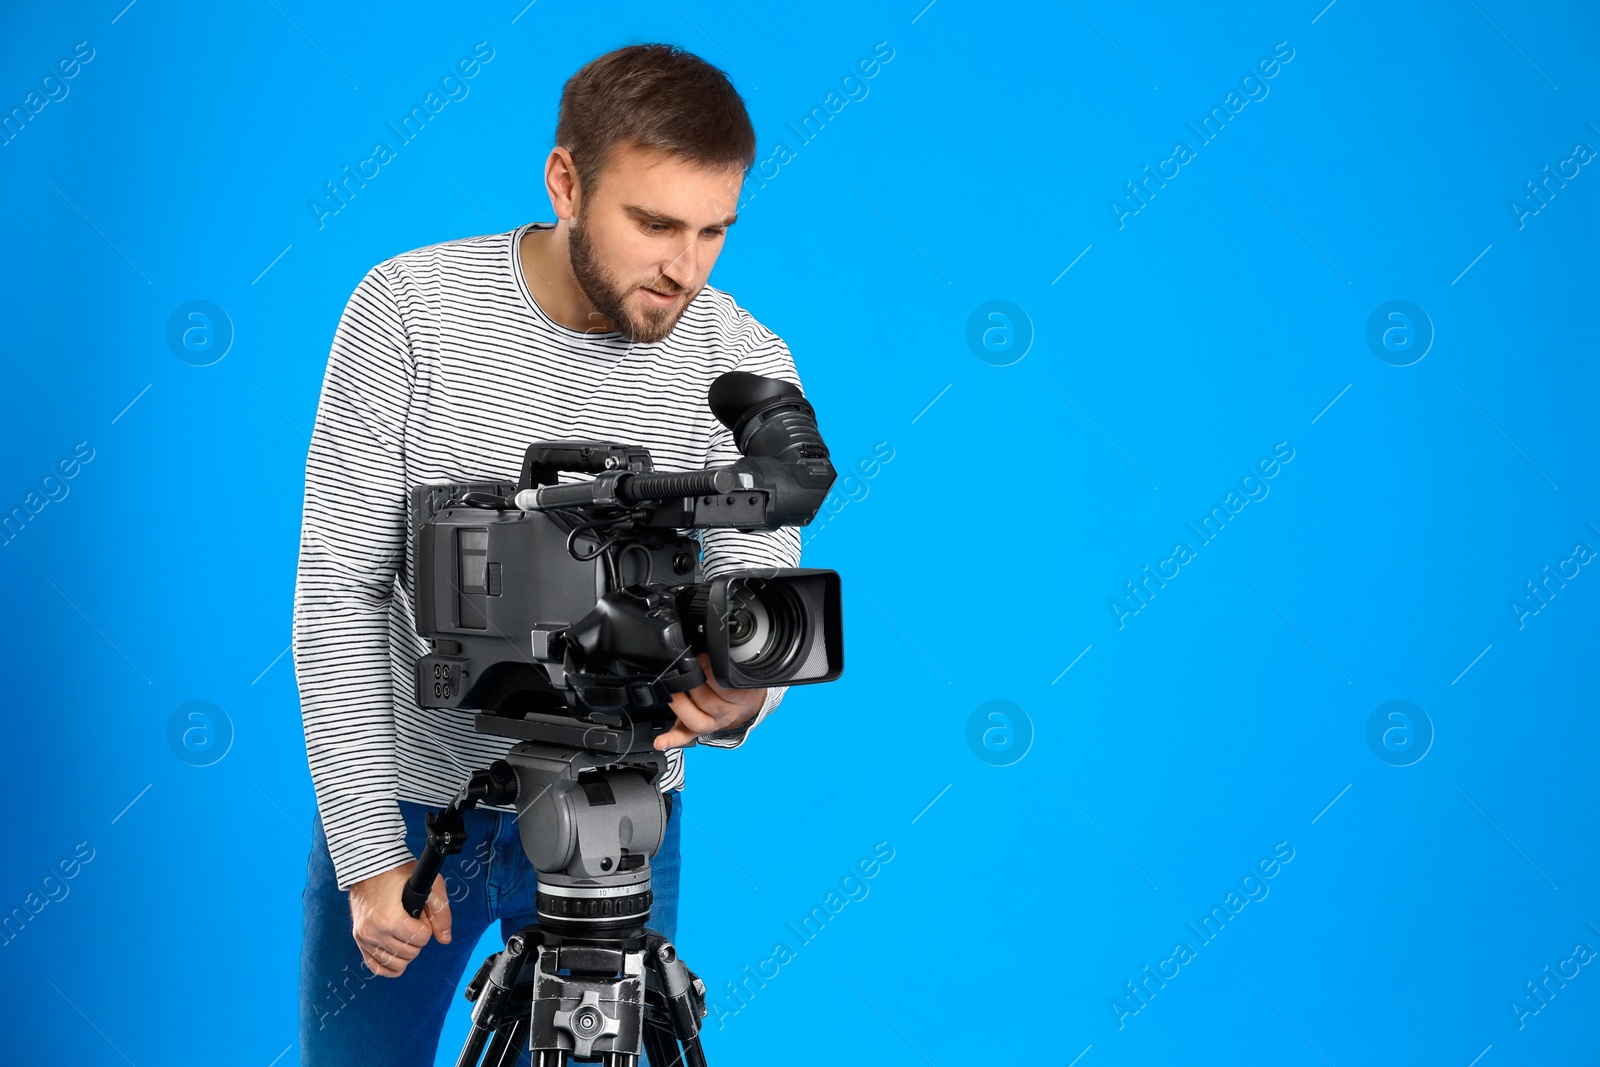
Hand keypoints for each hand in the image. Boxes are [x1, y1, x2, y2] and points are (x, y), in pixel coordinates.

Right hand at [347, 862, 451, 977]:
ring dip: (407, 953)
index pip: (420, 939)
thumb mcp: (428, 884)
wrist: (369, 867)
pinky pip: (376, 967)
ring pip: (395, 963)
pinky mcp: (359, 940)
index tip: (421, 917)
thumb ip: (441, 912)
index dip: (426, 928)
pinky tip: (399, 959)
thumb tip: (445, 939)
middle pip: (409, 952)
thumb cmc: (399, 873)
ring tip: (406, 935)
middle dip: (417, 939)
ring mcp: (363, 937)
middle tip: (414, 923)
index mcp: (388, 918)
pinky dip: (390, 967)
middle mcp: (372, 931)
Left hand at [655, 652, 765, 750]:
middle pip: (710, 704)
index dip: (711, 671)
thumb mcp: (738, 670)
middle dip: (693, 685)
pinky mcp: (696, 732)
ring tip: (671, 691)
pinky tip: (660, 741)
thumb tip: (704, 642)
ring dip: (680, 705)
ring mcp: (711, 725)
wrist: (744, 705)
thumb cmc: (737, 684)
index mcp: (741, 697)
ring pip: (697, 721)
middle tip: (683, 671)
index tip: (700, 659)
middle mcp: (727, 714)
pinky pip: (685, 737)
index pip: (728, 687)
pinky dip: (671, 740)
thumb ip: (725, 660)